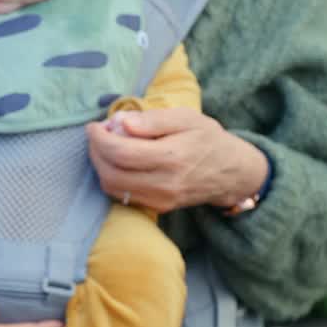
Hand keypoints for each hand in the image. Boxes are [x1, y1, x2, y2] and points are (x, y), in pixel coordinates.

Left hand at [86, 108, 268, 213]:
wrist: (232, 173)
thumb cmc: (209, 140)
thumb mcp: (187, 118)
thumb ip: (153, 119)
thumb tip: (121, 122)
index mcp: (172, 157)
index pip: (120, 152)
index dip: (99, 139)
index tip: (94, 126)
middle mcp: (165, 183)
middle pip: (111, 172)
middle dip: (96, 152)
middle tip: (98, 135)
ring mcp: (160, 200)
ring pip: (113, 187)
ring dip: (100, 166)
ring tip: (106, 146)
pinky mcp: (158, 208)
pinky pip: (123, 195)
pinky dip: (112, 177)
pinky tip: (118, 162)